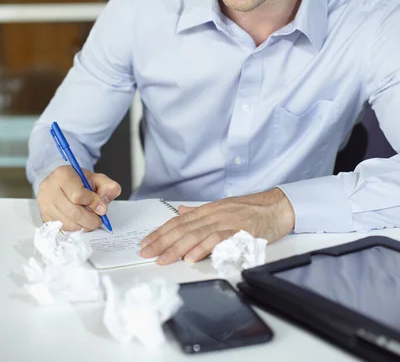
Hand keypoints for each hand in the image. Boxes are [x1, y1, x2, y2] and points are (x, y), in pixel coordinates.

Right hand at [37, 165, 120, 230]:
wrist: (61, 182)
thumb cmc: (79, 181)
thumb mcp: (96, 178)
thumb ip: (107, 187)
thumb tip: (105, 204)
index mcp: (62, 174)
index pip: (78, 195)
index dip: (93, 203)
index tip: (102, 208)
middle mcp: (49, 189)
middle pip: (72, 212)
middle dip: (89, 219)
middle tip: (98, 220)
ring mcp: (44, 203)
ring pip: (67, 222)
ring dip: (82, 225)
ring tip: (90, 220)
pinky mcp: (44, 215)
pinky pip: (61, 227)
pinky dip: (74, 227)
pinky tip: (79, 221)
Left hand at [140, 188, 294, 264]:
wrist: (277, 206)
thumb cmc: (251, 209)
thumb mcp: (222, 207)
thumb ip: (200, 212)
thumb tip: (180, 212)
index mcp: (208, 210)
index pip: (178, 221)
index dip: (160, 232)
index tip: (146, 242)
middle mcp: (214, 214)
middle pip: (183, 228)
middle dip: (162, 242)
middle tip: (146, 253)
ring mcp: (226, 221)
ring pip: (197, 234)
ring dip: (178, 248)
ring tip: (164, 258)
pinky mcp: (240, 231)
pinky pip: (219, 240)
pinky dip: (204, 248)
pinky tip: (192, 257)